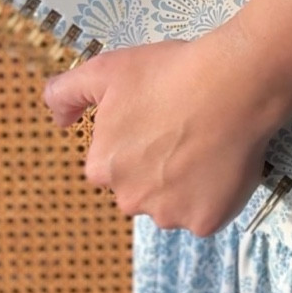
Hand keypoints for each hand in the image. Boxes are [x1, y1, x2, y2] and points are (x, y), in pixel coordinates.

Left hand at [43, 31, 278, 236]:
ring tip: (206, 145)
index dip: (137, 140)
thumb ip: (66, 93)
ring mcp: (169, 214)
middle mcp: (129, 199)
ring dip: (185, 184)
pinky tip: (222, 163)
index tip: (158, 120)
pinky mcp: (205, 222)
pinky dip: (214, 196)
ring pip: (173, 205)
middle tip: (183, 132)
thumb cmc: (171, 72)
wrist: (233, 83)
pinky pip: (206, 214)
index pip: (113, 164)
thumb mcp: (106, 70)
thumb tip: (58, 120)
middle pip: (141, 189)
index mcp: (103, 167)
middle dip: (157, 168)